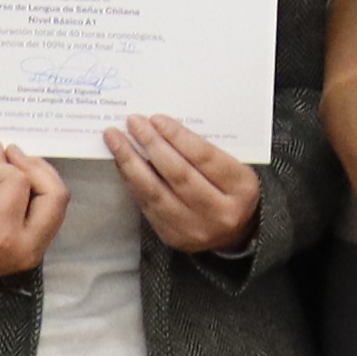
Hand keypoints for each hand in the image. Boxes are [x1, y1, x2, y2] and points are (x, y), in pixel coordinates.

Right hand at [0, 141, 67, 287]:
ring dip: (42, 180)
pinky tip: (22, 182)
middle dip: (36, 168)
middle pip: (55, 196)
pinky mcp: (32, 253)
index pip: (19, 183)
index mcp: (2, 234)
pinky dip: (40, 195)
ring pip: (57, 207)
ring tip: (19, 165)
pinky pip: (49, 217)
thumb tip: (4, 154)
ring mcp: (32, 254)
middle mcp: (25, 248)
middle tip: (14, 153)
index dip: (5, 161)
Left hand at [106, 116, 264, 256]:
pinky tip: (122, 163)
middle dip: (152, 144)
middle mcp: (220, 212)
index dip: (178, 137)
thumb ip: (205, 150)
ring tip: (115, 140)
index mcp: (241, 188)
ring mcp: (194, 228)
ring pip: (156, 192)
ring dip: (131, 163)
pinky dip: (132, 181)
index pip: (204, 157)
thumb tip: (161, 127)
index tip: (156, 118)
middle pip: (179, 174)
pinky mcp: (172, 237)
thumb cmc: (231, 189)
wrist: (234, 234)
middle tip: (133, 122)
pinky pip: (147, 205)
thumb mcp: (233, 166)